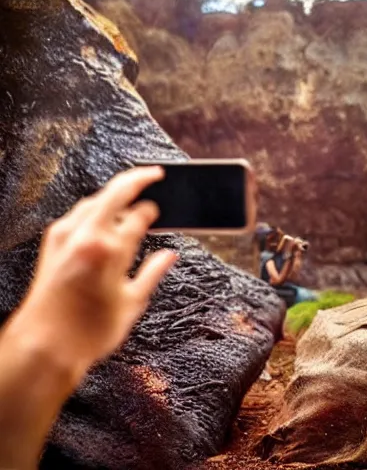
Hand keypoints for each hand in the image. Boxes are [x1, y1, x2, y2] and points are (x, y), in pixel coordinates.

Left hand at [16, 166, 177, 370]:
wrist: (43, 346)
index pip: (139, 216)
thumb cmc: (86, 332)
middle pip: (116, 192)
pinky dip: (95, 208)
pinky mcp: (53, 242)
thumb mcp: (132, 303)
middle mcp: (86, 236)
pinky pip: (79, 213)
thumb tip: (169, 256)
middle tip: (154, 173)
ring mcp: (66, 237)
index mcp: (111, 251)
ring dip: (114, 194)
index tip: (158, 212)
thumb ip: (153, 273)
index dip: (152, 212)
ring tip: (129, 195)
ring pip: (95, 200)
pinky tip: (103, 216)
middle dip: (138, 178)